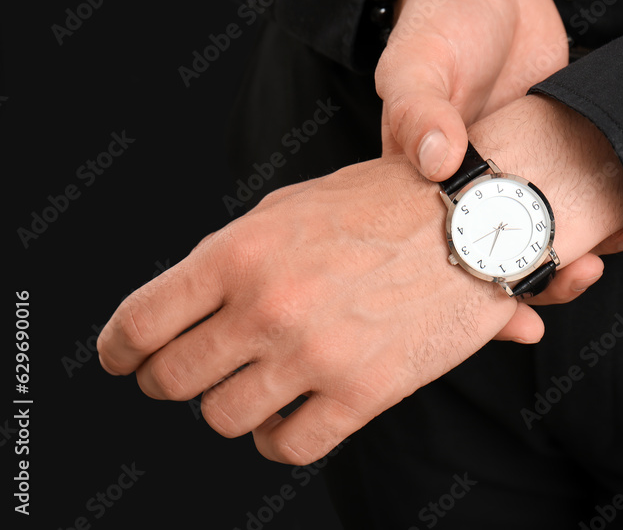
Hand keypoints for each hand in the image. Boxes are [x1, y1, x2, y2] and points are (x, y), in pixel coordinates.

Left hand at [99, 155, 512, 464]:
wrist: (474, 220)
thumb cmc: (381, 205)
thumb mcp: (290, 207)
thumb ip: (228, 258)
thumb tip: (181, 306)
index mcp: (239, 251)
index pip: (139, 323)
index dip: (119, 350)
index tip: (124, 360)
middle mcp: (267, 305)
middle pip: (172, 380)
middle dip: (170, 381)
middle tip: (192, 373)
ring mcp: (313, 355)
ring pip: (222, 418)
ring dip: (230, 407)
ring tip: (252, 388)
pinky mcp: (360, 393)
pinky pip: (286, 446)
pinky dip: (277, 438)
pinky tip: (289, 416)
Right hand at [375, 0, 622, 319]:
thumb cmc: (443, 22)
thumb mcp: (416, 60)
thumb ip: (418, 108)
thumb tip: (436, 157)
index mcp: (423, 185)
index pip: (447, 257)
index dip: (479, 299)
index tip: (518, 321)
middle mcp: (470, 190)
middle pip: (501, 257)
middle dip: (537, 282)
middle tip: (578, 277)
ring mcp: (516, 175)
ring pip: (542, 233)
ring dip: (572, 252)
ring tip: (603, 258)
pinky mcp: (555, 154)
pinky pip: (576, 195)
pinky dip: (600, 213)